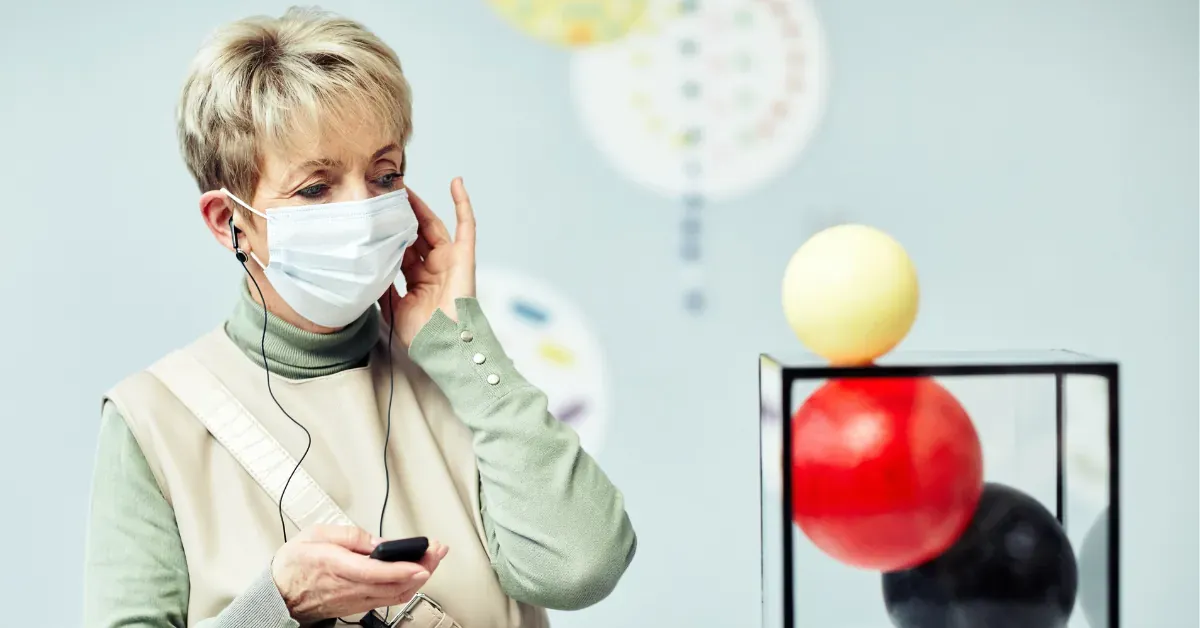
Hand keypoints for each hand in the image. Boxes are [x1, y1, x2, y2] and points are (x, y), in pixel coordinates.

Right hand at [271, 525, 449, 622]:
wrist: (280, 592)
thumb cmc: (296, 563)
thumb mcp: (316, 534)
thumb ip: (348, 534)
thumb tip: (376, 541)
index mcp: (337, 566)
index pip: (375, 572)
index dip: (402, 568)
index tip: (422, 562)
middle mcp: (349, 587)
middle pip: (394, 584)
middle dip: (423, 568)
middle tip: (438, 551)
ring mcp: (356, 599)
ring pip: (396, 594)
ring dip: (419, 577)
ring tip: (434, 558)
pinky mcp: (359, 605)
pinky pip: (389, 599)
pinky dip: (408, 586)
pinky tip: (417, 574)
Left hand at [379, 178, 476, 346]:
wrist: (441, 344)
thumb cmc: (421, 334)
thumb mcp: (391, 307)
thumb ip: (381, 287)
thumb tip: (365, 270)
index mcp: (418, 280)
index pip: (402, 249)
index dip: (389, 232)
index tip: (374, 215)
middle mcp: (434, 268)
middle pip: (415, 234)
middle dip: (401, 215)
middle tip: (384, 194)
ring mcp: (450, 261)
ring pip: (433, 226)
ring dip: (420, 206)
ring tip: (403, 186)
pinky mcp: (465, 257)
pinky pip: (466, 226)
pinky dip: (462, 203)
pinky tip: (455, 183)